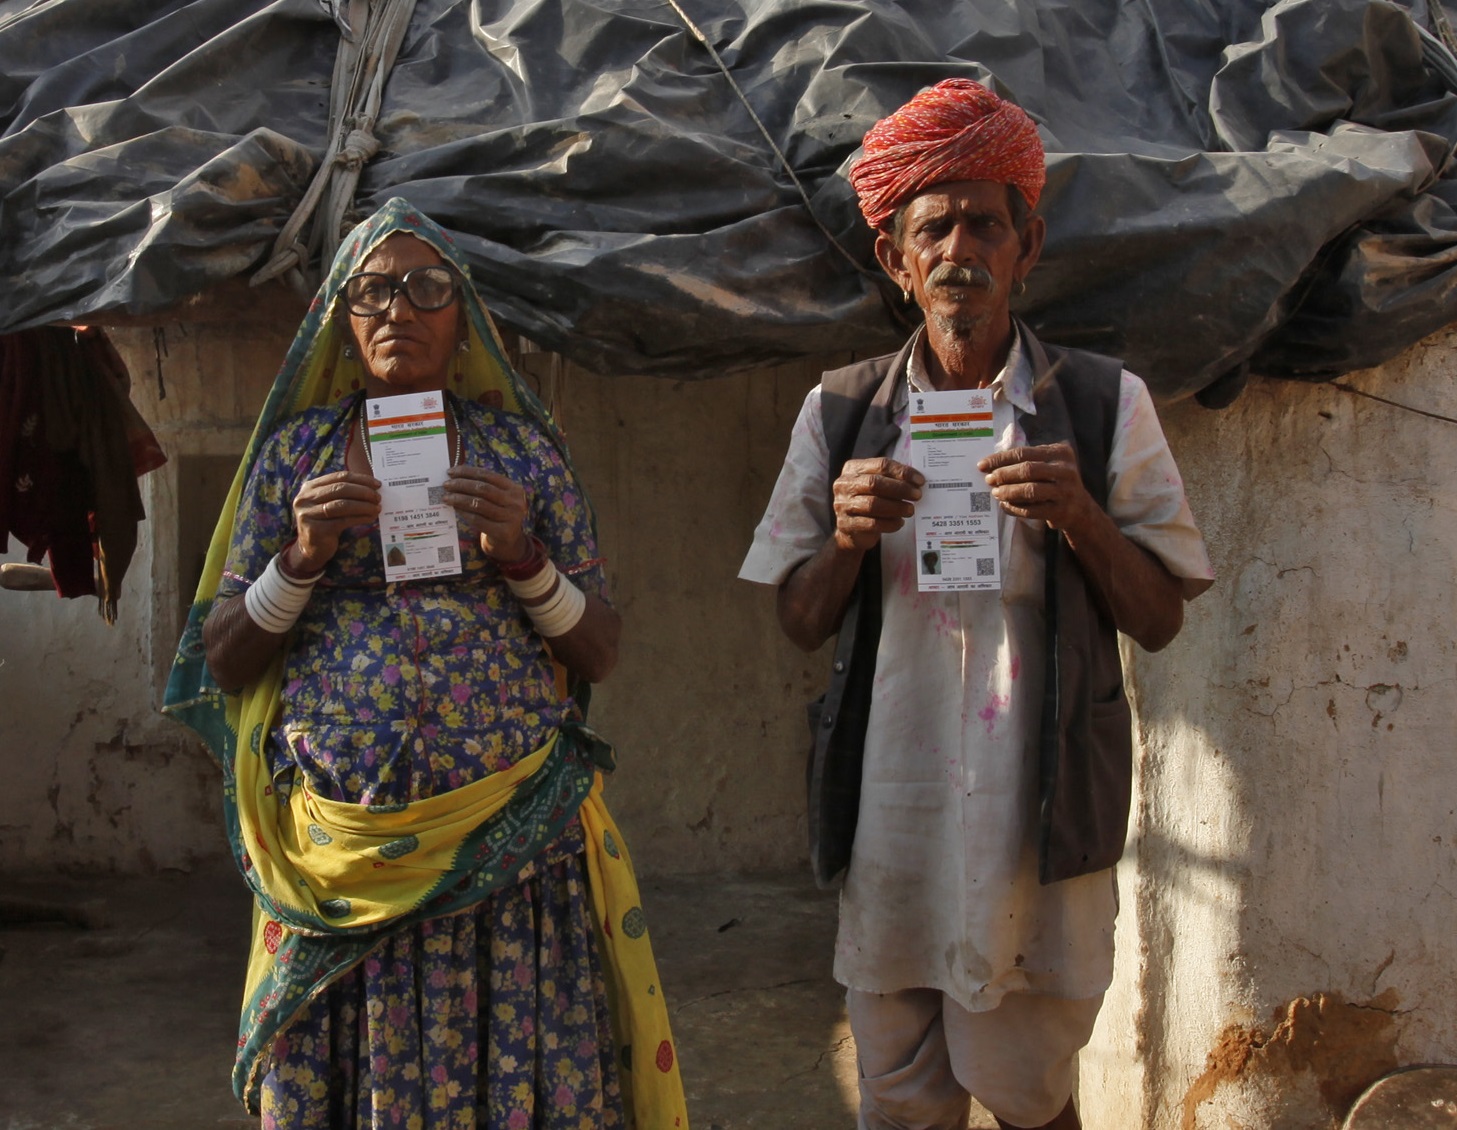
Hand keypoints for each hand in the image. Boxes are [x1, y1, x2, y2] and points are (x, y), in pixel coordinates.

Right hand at [290, 471, 381, 572]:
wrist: (312, 549)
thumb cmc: (326, 523)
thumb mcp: (330, 504)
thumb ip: (344, 494)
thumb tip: (373, 487)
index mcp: (309, 487)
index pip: (339, 477)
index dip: (360, 479)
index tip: (377, 484)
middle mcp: (305, 499)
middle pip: (340, 489)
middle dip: (363, 492)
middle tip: (378, 497)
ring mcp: (308, 514)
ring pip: (342, 505)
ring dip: (363, 505)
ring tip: (377, 508)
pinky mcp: (315, 529)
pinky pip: (343, 521)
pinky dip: (360, 518)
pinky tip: (370, 518)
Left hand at [443, 466, 529, 561]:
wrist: (508, 542)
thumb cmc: (497, 516)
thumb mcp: (497, 499)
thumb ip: (483, 488)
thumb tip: (456, 477)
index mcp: (514, 489)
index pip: (487, 475)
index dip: (467, 472)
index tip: (451, 472)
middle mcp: (516, 502)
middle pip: (483, 488)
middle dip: (461, 484)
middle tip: (446, 485)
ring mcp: (512, 518)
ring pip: (479, 504)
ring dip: (459, 499)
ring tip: (447, 497)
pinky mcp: (503, 532)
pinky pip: (478, 520)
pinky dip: (464, 513)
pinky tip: (455, 509)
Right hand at [831, 457, 924, 551]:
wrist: (852, 529)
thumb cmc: (868, 501)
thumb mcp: (876, 485)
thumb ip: (892, 479)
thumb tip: (917, 481)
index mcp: (853, 469)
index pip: (881, 465)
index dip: (903, 472)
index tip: (920, 480)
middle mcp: (844, 485)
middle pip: (875, 483)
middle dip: (900, 489)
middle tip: (917, 495)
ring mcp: (842, 505)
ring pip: (873, 504)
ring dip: (896, 507)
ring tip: (910, 510)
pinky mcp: (846, 524)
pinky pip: (872, 524)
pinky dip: (890, 524)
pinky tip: (899, 522)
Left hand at [979, 442, 1093, 531]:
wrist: (1079, 508)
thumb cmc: (1055, 481)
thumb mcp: (1049, 464)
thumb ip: (1027, 459)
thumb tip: (991, 464)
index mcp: (1060, 452)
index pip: (1024, 452)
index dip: (1000, 459)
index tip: (983, 465)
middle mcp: (1065, 470)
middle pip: (1027, 469)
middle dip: (1004, 474)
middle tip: (989, 479)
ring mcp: (1065, 491)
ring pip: (1030, 490)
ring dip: (1009, 491)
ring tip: (996, 493)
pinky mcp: (1060, 511)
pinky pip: (1032, 510)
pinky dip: (1015, 508)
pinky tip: (1005, 505)